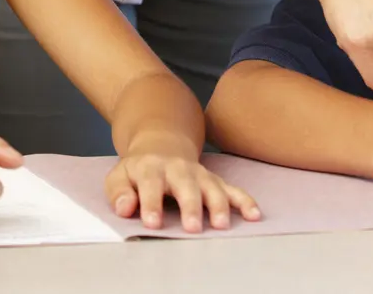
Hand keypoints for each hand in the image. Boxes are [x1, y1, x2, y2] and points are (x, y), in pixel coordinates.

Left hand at [104, 134, 261, 232]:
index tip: (152, 223)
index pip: (150, 186)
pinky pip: (232, 189)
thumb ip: (118, 192)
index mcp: (151, 168)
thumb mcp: (119, 176)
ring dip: (218, 206)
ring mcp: (199, 174)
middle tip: (192, 228)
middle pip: (186, 187)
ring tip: (221, 225)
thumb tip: (124, 209)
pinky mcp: (215, 180)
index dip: (151, 204)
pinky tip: (254, 214)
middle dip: (190, 207)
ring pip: (212, 188)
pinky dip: (244, 201)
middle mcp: (178, 169)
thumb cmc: (138, 170)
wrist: (161, 144)